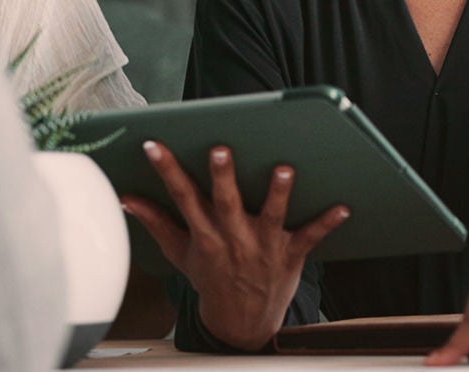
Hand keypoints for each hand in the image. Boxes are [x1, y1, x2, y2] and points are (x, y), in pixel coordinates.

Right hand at [120, 140, 349, 350]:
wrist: (240, 323)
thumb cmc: (211, 278)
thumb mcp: (179, 253)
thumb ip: (156, 222)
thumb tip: (126, 198)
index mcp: (204, 235)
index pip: (182, 197)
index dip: (166, 170)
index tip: (154, 145)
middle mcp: (232, 239)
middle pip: (226, 202)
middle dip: (223, 177)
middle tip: (221, 149)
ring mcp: (263, 247)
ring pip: (271, 216)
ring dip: (278, 193)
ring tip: (284, 169)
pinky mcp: (290, 255)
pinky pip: (310, 237)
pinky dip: (326, 223)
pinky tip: (343, 207)